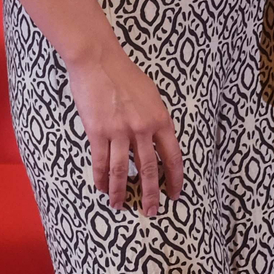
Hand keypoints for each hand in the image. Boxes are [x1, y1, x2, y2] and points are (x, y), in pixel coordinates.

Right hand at [66, 48, 183, 216]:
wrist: (99, 61)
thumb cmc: (126, 75)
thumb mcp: (152, 96)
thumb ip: (155, 119)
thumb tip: (156, 140)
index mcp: (160, 119)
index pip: (173, 155)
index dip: (175, 177)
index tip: (175, 193)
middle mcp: (143, 128)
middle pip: (149, 169)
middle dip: (151, 194)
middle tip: (152, 212)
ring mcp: (120, 131)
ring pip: (122, 171)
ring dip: (121, 192)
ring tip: (121, 206)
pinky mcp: (98, 132)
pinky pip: (101, 162)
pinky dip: (101, 178)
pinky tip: (102, 189)